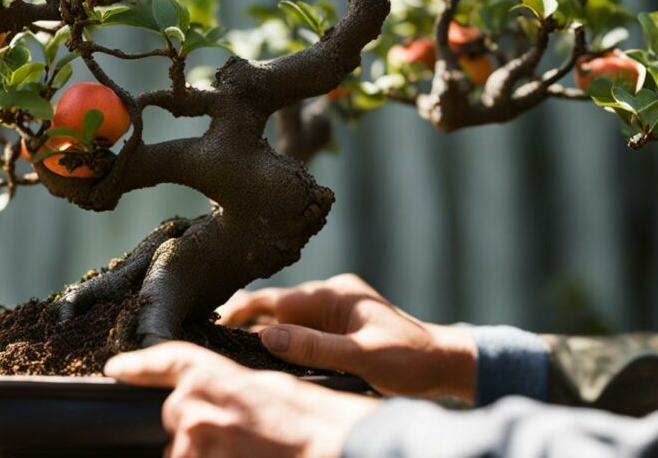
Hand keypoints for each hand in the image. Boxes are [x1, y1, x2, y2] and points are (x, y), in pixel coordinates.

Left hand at [105, 341, 378, 457]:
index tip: (117, 369)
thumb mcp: (269, 388)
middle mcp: (192, 412)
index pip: (163, 364)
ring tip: (249, 452)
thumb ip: (229, 392)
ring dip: (206, 454)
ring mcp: (194, 451)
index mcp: (210, 377)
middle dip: (199, 427)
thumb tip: (213, 406)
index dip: (137, 366)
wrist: (332, 448)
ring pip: (184, 452)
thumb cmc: (314, 421)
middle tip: (241, 436)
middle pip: (177, 418)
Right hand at [216, 273, 476, 401]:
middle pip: (276, 308)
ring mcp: (335, 311)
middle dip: (246, 321)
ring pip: (287, 321)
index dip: (241, 309)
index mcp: (333, 294)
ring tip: (233, 349)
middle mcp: (330, 296)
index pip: (274, 299)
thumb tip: (265, 337)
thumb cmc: (410, 359)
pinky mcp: (339, 326)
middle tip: (214, 338)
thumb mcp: (361, 356)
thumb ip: (314, 347)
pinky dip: (284, 341)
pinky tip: (269, 356)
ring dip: (265, 334)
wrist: (445, 364)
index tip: (212, 319)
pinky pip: (301, 331)